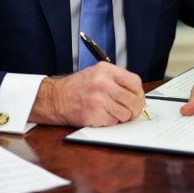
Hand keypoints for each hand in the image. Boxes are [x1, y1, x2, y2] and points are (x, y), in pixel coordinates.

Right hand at [30, 63, 146, 126]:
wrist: (55, 98)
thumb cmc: (77, 88)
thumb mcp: (97, 74)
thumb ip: (116, 81)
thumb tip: (137, 95)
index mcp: (105, 70)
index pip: (135, 82)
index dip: (139, 93)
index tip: (136, 98)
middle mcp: (103, 83)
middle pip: (134, 100)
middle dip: (134, 109)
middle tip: (130, 111)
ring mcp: (99, 99)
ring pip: (126, 113)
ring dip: (121, 116)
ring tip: (110, 112)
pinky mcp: (95, 114)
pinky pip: (114, 122)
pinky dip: (110, 122)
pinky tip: (100, 115)